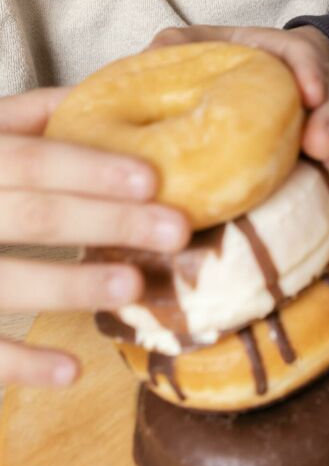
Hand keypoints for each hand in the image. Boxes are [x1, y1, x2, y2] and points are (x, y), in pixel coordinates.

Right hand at [0, 88, 189, 389]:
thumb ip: (23, 118)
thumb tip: (96, 94)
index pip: (29, 158)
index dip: (88, 167)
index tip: (152, 178)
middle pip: (29, 213)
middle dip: (106, 221)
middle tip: (174, 231)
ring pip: (1, 280)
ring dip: (68, 284)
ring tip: (132, 288)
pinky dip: (18, 363)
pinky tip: (70, 372)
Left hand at [149, 24, 328, 215]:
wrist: (251, 95)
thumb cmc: (222, 73)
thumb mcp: (196, 53)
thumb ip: (176, 47)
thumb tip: (154, 51)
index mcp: (277, 54)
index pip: (302, 50)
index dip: (308, 68)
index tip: (307, 94)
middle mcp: (316, 78)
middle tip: (317, 147)